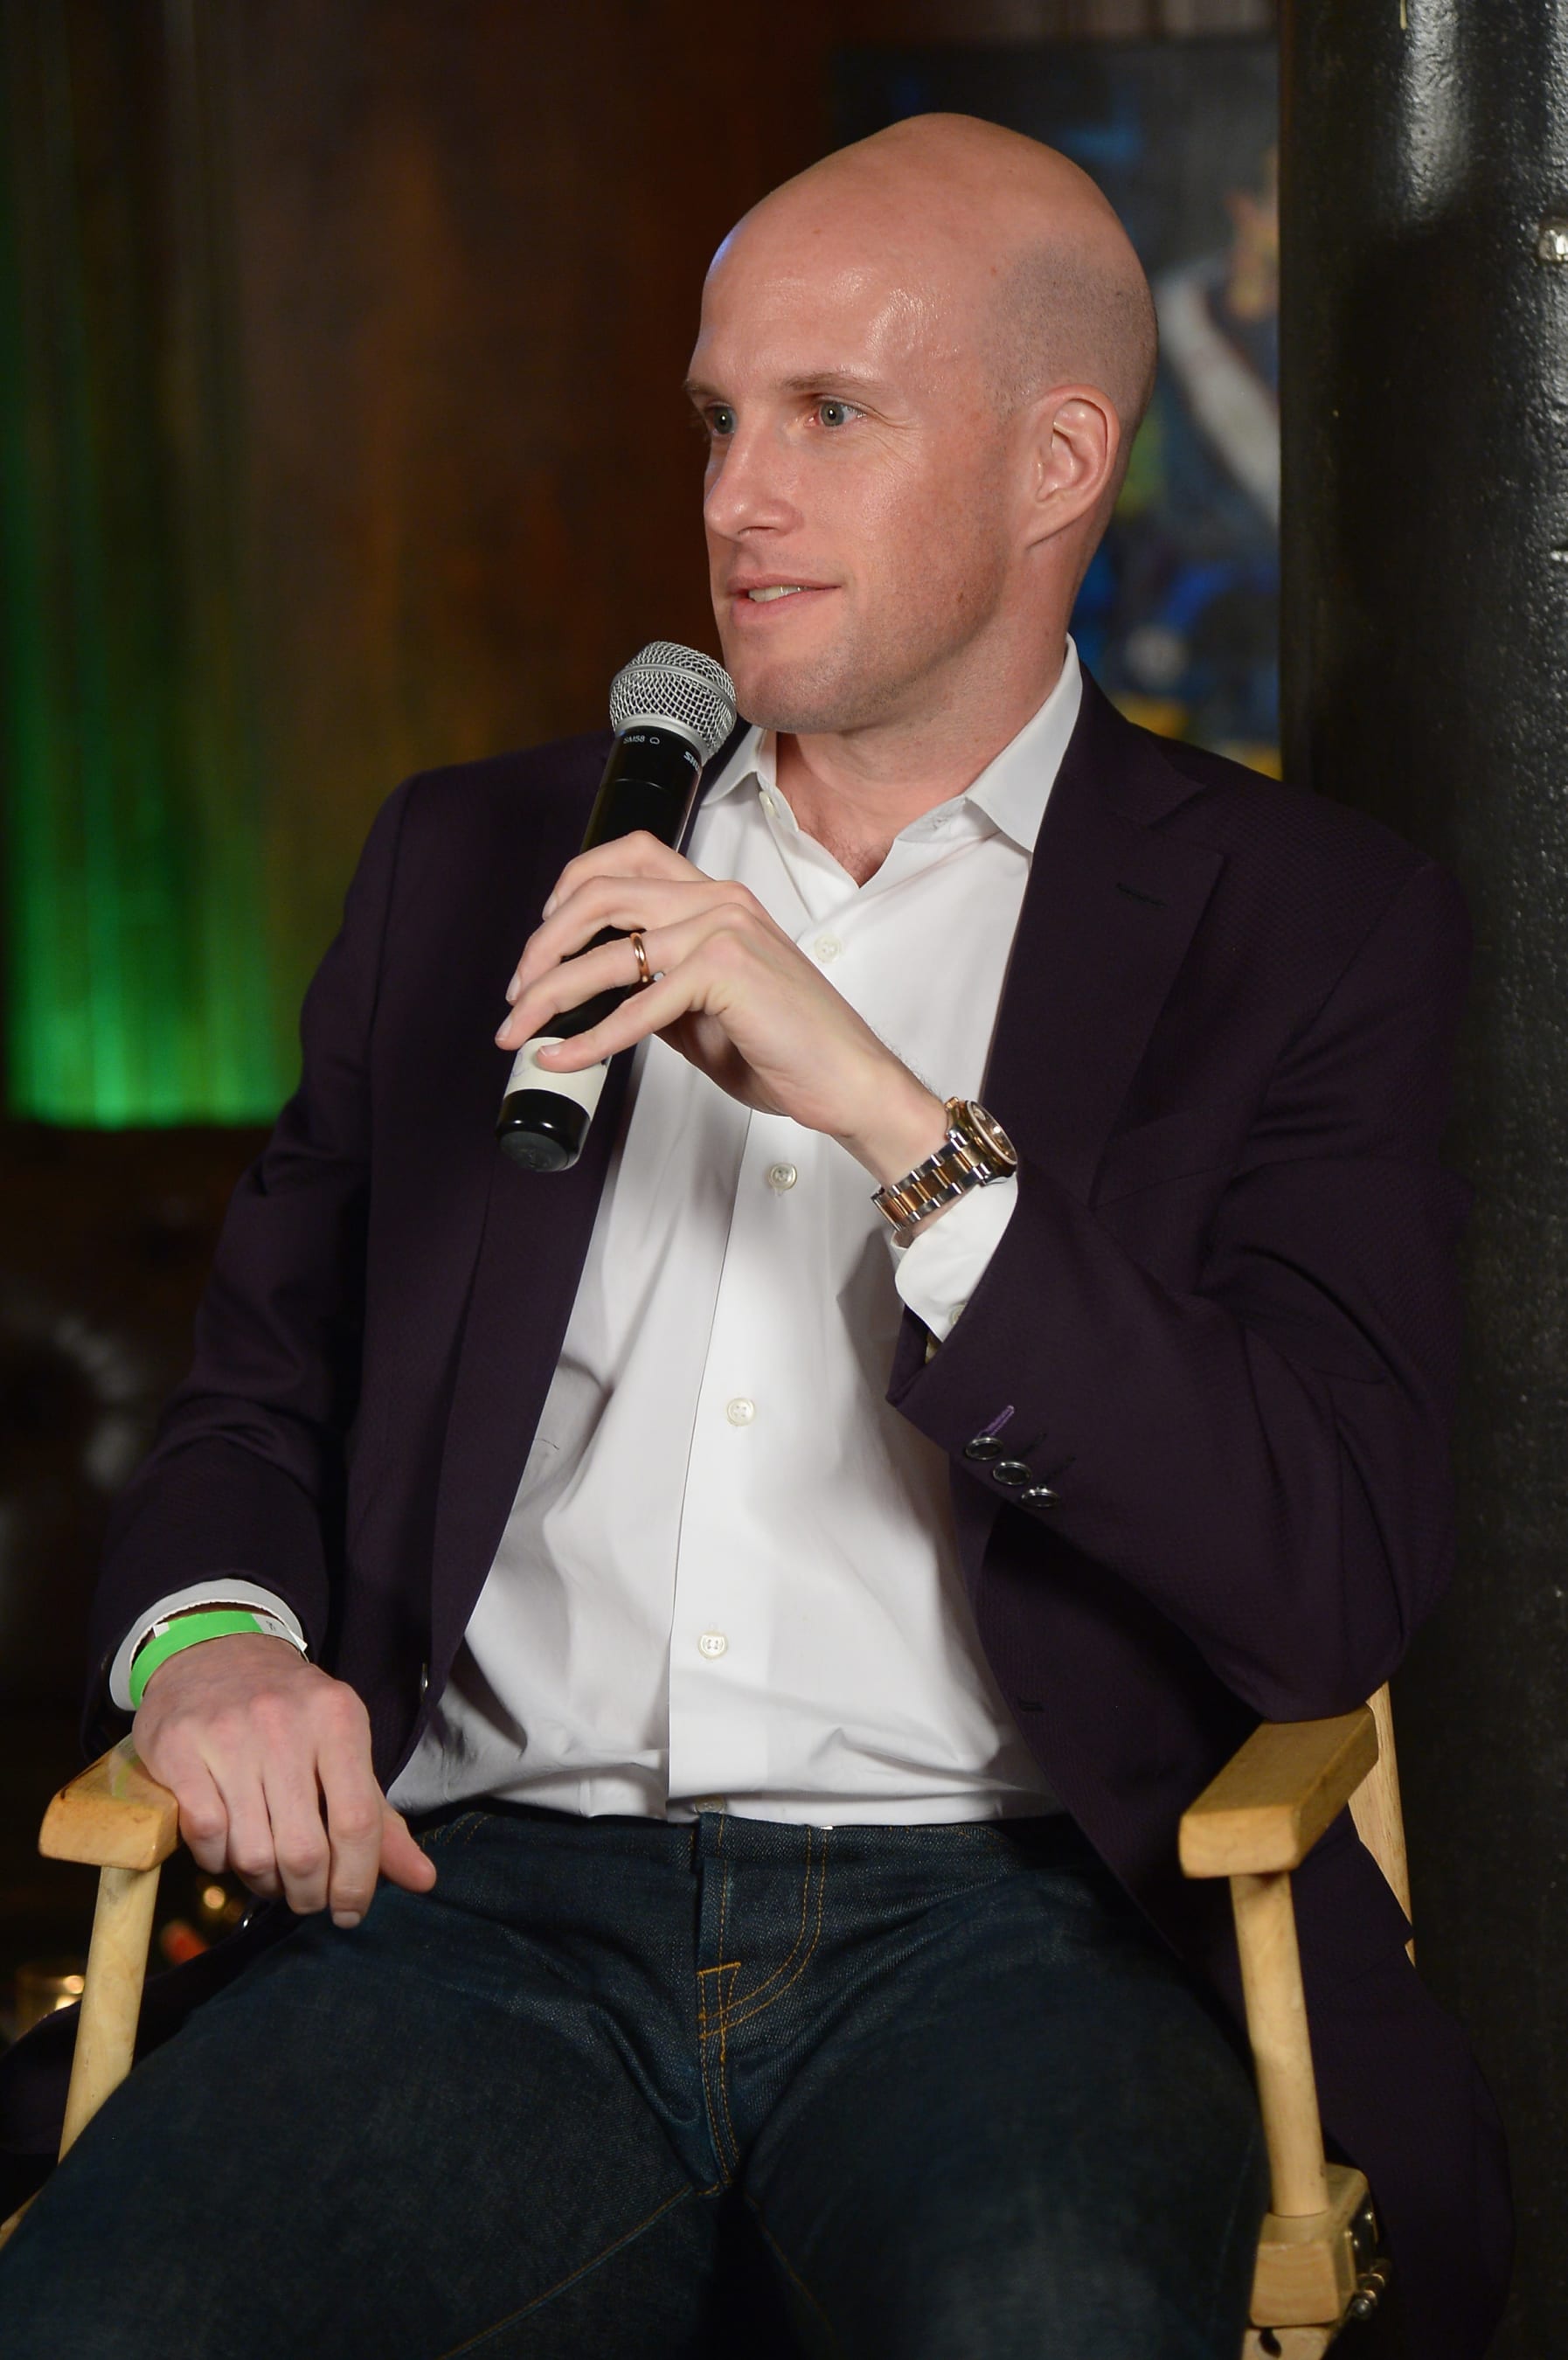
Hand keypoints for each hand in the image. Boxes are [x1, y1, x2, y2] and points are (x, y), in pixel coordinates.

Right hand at [132, 1633, 436, 1925]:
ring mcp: (228, 1735)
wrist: (213, 1650)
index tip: (350, 1911)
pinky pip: (205, 1837)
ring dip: (263, 1882)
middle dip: (308, 1893)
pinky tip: (228, 1850)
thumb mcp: (343, 1746)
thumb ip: (379, 1818)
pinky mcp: (179, 1748)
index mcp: (338, 1719)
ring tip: (269, 1873)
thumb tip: (423, 1880)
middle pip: (304, 1850)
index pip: (359, 1822)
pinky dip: (218, 1861)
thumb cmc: (289, 1711)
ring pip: (252, 1852)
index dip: (357, 1881)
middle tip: (307, 1899)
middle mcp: (284, 1724)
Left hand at [496, 832, 947, 1182]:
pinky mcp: (728, 971)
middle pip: (600, 894)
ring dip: (549, 996)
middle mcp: (717, 900)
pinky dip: (590, 1037)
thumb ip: (653, 988)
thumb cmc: (787, 1046)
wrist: (848, 1081)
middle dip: (541, 946)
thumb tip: (590, 1001)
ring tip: (520, 1030)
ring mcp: (723, 929)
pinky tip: (564, 1056)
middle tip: (516, 994)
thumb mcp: (703, 1010)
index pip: (628, 856)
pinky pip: (638, 1005)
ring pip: (607, 953)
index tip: (540, 945)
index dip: (568, 891)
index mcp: (715, 898)